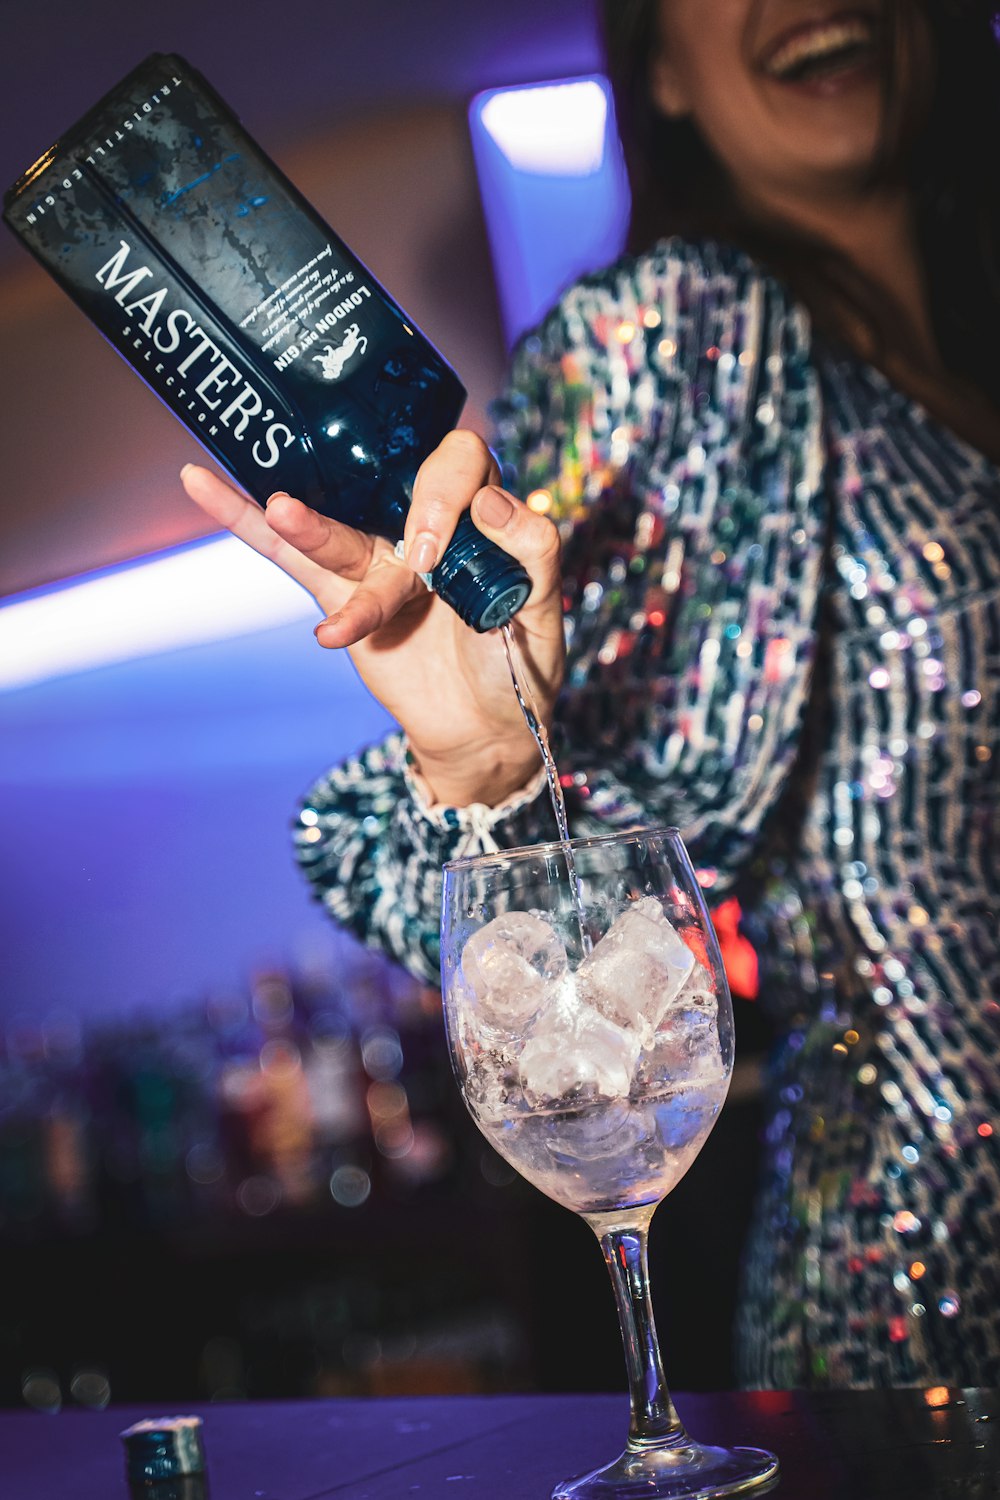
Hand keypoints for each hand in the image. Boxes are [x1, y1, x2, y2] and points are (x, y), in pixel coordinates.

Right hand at [180, 431, 565, 805]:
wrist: (482, 730)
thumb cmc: (520, 665)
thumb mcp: (544, 611)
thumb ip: (533, 550)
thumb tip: (493, 499)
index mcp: (480, 514)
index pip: (460, 462)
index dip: (447, 492)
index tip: (443, 548)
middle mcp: (423, 523)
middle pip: (391, 482)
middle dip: (400, 513)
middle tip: (414, 561)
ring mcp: (377, 557)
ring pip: (336, 529)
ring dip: (307, 523)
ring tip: (281, 511)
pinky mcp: (340, 594)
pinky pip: (288, 558)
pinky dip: (241, 521)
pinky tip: (202, 482)